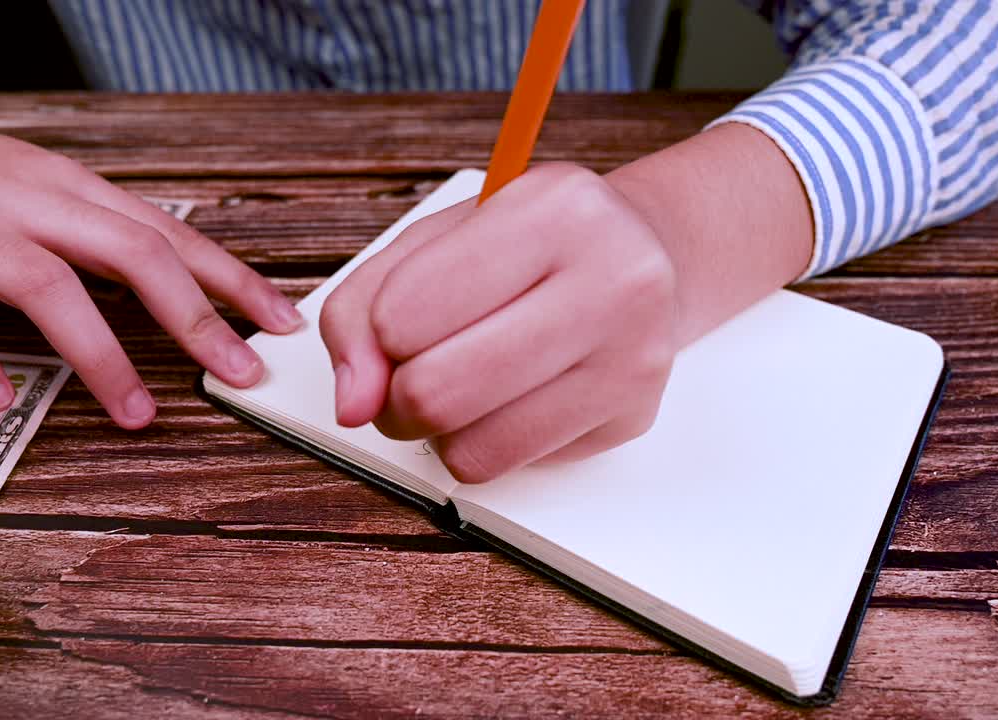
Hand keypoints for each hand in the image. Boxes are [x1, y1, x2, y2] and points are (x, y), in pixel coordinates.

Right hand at [0, 66, 300, 428]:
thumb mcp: (41, 186)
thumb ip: (101, 231)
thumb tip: (180, 285)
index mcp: (71, 190)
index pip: (169, 233)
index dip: (232, 279)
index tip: (282, 323)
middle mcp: (30, 205)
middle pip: (131, 253)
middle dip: (195, 317)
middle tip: (240, 374)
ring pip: (49, 288)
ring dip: (102, 356)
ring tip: (139, 413)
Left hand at [320, 163, 677, 482]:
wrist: (644, 253)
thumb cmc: (526, 245)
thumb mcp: (435, 241)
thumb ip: (363, 309)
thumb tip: (353, 404)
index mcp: (554, 210)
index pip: (405, 312)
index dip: (375, 337)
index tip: (391, 329)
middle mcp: (611, 277)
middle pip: (436, 392)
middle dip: (394, 401)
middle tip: (403, 382)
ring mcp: (631, 354)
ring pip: (469, 447)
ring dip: (434, 432)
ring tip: (452, 391)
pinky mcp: (632, 415)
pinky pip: (506, 466)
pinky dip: (477, 448)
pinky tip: (498, 405)